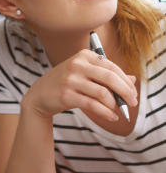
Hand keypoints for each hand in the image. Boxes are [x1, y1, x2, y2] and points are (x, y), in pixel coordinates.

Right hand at [22, 49, 137, 120]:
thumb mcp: (84, 73)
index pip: (112, 66)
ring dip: (114, 104)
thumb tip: (132, 79)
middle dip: (126, 92)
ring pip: (102, 92)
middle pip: (110, 77)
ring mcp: (70, 80)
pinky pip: (92, 105)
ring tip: (117, 110)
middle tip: (132, 103)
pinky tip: (111, 117)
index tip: (132, 93)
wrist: (39, 94)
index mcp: (83, 55)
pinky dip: (105, 112)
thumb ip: (106, 74)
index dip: (125, 81)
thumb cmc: (65, 82)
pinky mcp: (66, 95)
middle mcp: (77, 65)